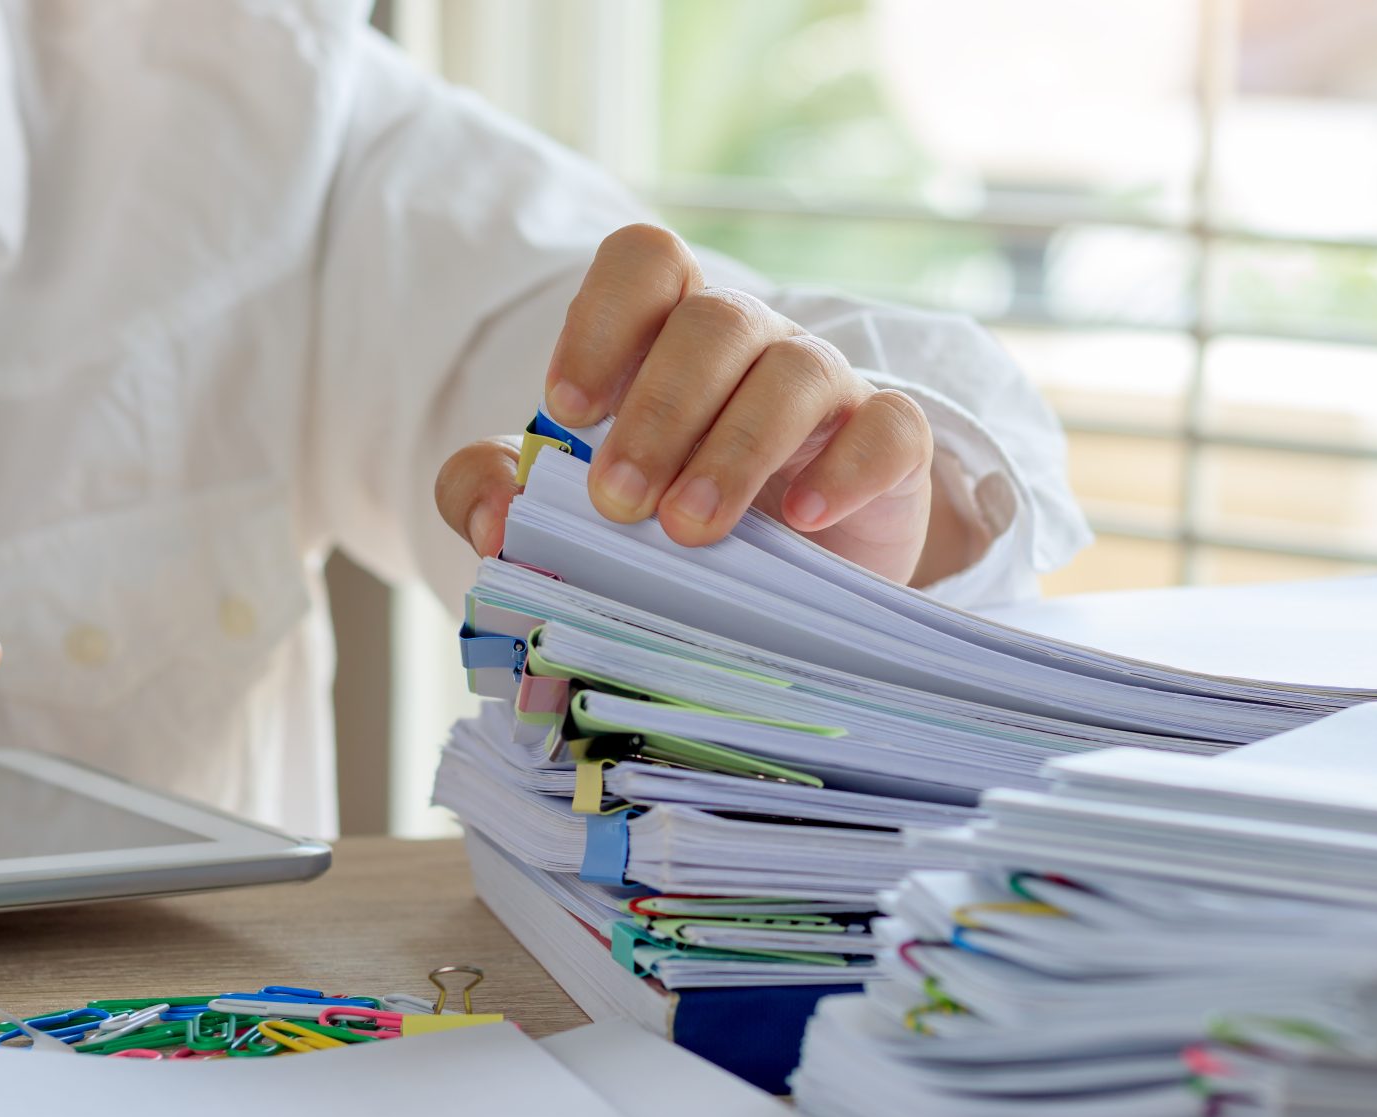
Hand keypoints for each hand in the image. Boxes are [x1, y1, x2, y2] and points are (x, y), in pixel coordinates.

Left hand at [438, 224, 957, 584]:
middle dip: (657, 411)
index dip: (602, 318)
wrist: (771, 594)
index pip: (645, 261)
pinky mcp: (889, 446)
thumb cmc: (654, 524)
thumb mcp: (555, 509)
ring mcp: (826, 386)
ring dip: (734, 449)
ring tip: (690, 529)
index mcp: (665, 332)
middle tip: (618, 503)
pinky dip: (845, 470)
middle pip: (713, 320)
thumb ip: (486, 491)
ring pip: (793, 370)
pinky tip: (801, 521)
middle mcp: (750, 341)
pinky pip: (888, 428)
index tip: (565, 410)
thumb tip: (492, 517)